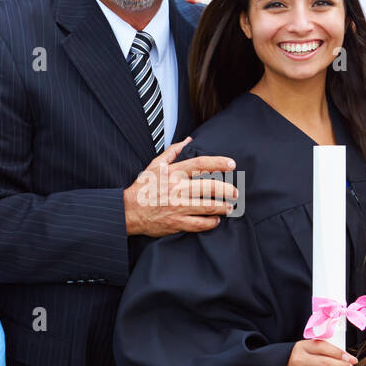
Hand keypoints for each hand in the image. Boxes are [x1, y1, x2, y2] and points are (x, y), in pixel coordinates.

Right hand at [123, 137, 237, 236]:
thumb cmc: (143, 188)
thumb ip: (172, 152)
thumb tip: (189, 141)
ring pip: (208, 206)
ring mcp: (177, 207)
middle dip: (228, 189)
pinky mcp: (177, 222)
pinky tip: (216, 220)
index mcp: (173, 173)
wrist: (129, 211)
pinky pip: (200, 224)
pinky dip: (211, 223)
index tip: (232, 164)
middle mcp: (177, 189)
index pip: (200, 164)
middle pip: (210, 187)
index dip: (219, 163)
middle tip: (236, 192)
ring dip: (223, 207)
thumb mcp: (155, 166)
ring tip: (229, 207)